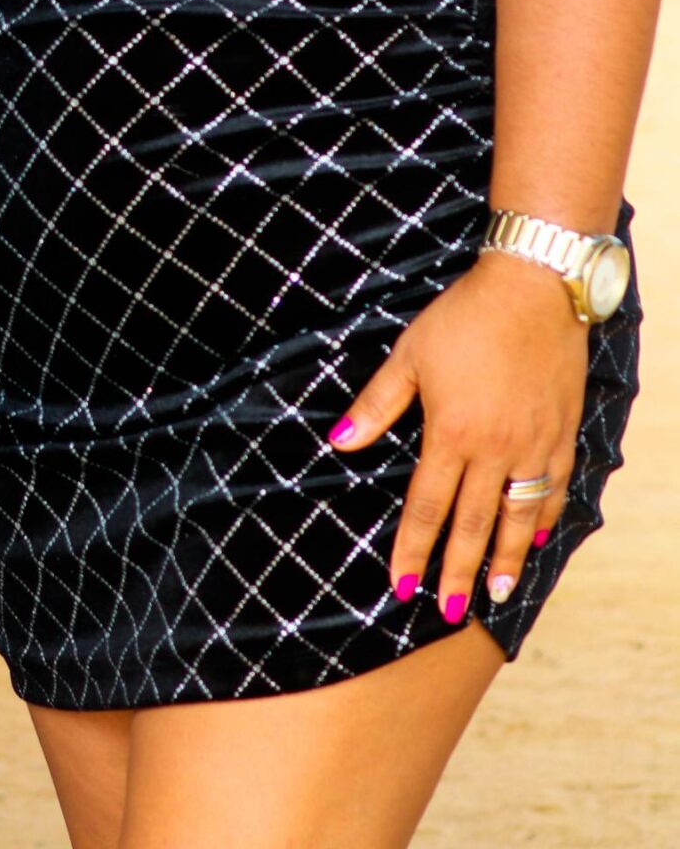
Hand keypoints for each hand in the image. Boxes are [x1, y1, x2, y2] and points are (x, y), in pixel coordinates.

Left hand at [328, 251, 586, 620]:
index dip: (412, 549)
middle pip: (473, 525)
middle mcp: (494, 450)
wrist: (532, 289)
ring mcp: (533, 445)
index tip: (401, 585)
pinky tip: (538, 539)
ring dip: (505, 559)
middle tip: (450, 611)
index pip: (427, 507)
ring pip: (518, 518)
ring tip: (495, 593)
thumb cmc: (464, 317)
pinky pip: (553, 489)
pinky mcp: (561, 434)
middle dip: (458, 571)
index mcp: (451, 433)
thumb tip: (339, 441)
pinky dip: (545, 519)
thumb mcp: (410, 355)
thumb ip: (378, 404)